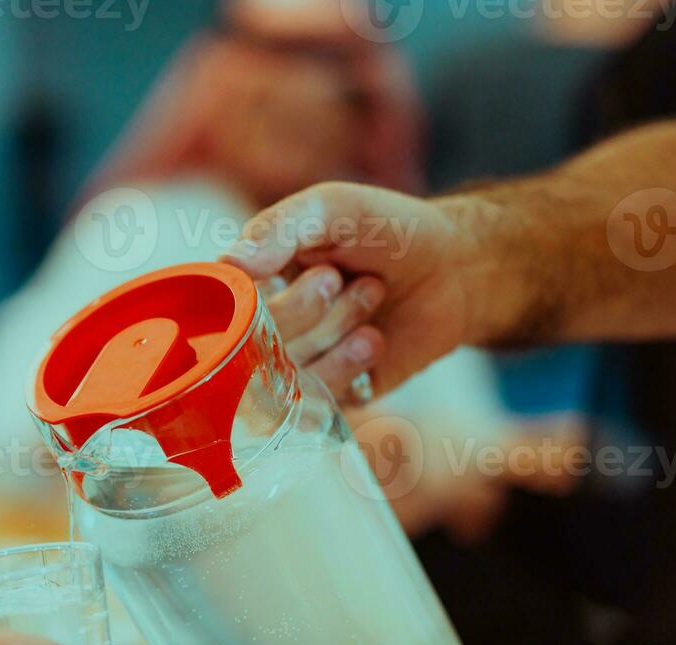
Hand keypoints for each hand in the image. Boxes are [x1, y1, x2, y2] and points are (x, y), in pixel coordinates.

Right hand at [223, 183, 499, 398]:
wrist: (456, 269)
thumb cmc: (388, 230)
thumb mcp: (333, 210)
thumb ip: (280, 228)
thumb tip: (228, 262)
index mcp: (250, 283)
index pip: (220, 310)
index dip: (252, 301)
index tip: (300, 272)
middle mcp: (263, 328)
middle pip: (252, 345)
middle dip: (305, 310)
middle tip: (340, 277)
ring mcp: (295, 366)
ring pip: (284, 375)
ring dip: (333, 331)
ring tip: (372, 293)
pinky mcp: (327, 397)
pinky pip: (313, 403)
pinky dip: (345, 367)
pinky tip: (373, 339)